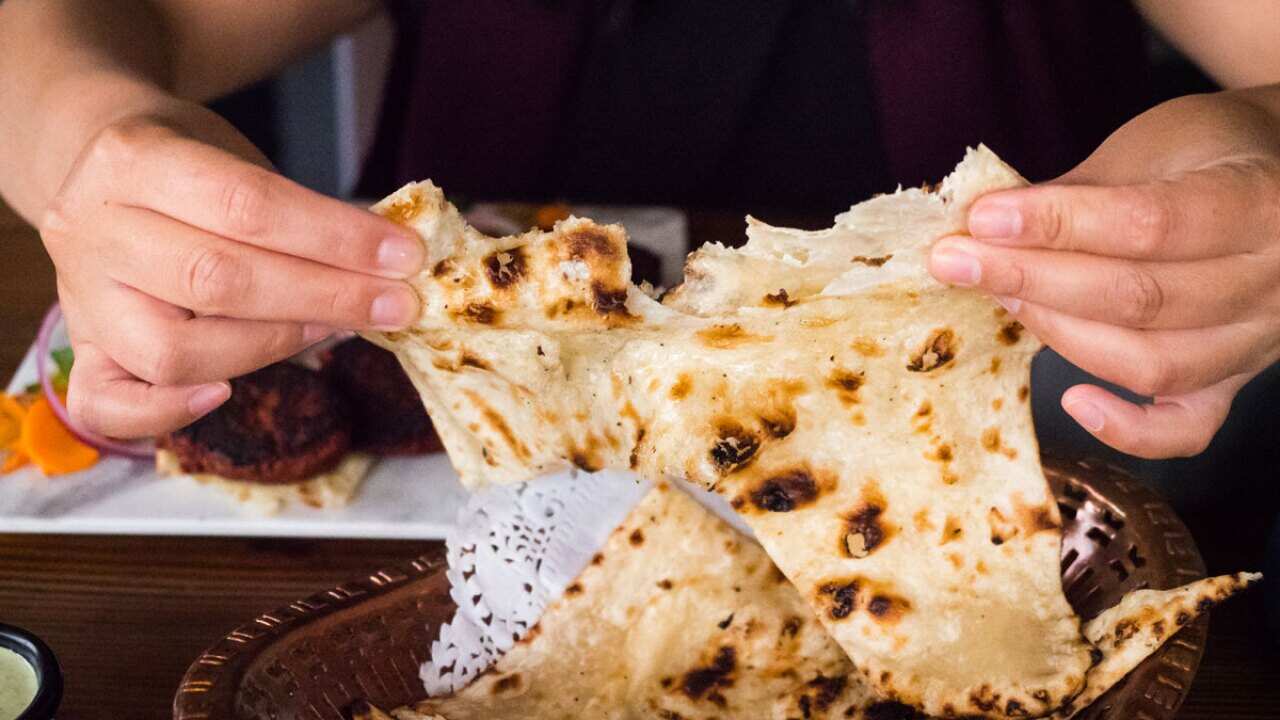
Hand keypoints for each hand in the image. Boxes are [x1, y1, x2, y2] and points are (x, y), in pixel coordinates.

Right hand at [40, 104, 424, 437]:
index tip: (404, 257)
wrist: (99, 172)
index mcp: (132, 159)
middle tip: (396, 304)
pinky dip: (168, 411)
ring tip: (333, 330)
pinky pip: (107, 404)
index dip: (336, 238)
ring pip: (174, 349)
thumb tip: (392, 264)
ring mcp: (80, 295)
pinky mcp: (82, 349)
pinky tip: (225, 393)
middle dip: (325, 297)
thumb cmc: (192, 170)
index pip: (246, 206)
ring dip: (272, 347)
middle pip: (217, 280)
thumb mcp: (238, 158)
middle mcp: (92, 228)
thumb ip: (299, 211)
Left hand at [929, 92, 1279, 458]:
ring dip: (1057, 333)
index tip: (982, 219)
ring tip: (998, 297)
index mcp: (1255, 202)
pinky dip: (1129, 430)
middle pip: (1139, 298)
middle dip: (1031, 280)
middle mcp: (1268, 280)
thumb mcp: (1154, 144)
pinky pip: (1185, 428)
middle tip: (957, 261)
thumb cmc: (1207, 154)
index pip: (1147, 224)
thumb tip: (985, 226)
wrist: (1278, 175)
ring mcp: (1256, 339)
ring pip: (1149, 361)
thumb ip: (1082, 190)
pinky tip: (1074, 402)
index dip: (1057, 224)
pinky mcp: (1235, 382)